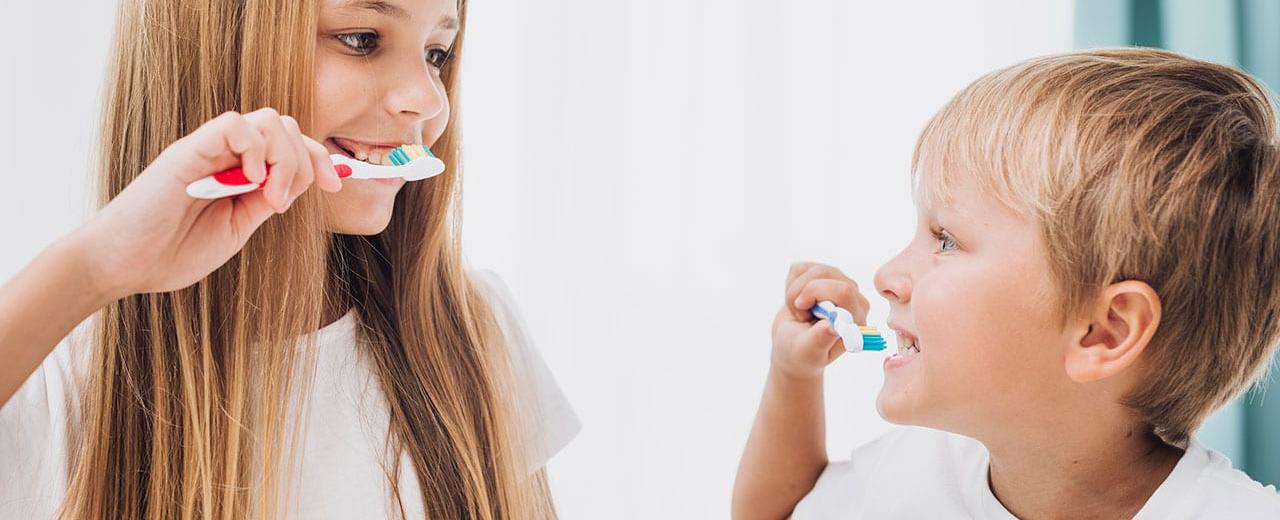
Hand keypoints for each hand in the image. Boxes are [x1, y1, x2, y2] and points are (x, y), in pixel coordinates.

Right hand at [69, 108, 343, 299]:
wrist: (124, 265)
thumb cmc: (172, 252)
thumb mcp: (237, 229)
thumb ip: (265, 202)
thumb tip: (302, 181)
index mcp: (241, 173)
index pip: (292, 147)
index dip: (319, 161)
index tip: (335, 186)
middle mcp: (227, 155)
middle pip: (287, 127)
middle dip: (305, 160)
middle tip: (283, 203)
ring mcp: (208, 150)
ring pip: (267, 121)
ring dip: (282, 159)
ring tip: (267, 196)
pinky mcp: (188, 151)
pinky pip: (234, 125)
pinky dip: (254, 149)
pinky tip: (248, 181)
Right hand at [770, 262, 869, 379]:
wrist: (791, 347)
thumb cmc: (801, 355)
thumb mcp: (808, 352)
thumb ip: (821, 339)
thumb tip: (833, 327)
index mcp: (856, 320)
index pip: (843, 290)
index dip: (815, 293)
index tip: (800, 311)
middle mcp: (854, 300)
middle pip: (826, 273)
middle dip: (801, 291)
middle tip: (798, 315)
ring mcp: (839, 285)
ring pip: (813, 269)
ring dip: (794, 289)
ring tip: (797, 311)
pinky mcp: (823, 277)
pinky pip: (802, 268)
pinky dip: (791, 284)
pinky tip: (796, 301)